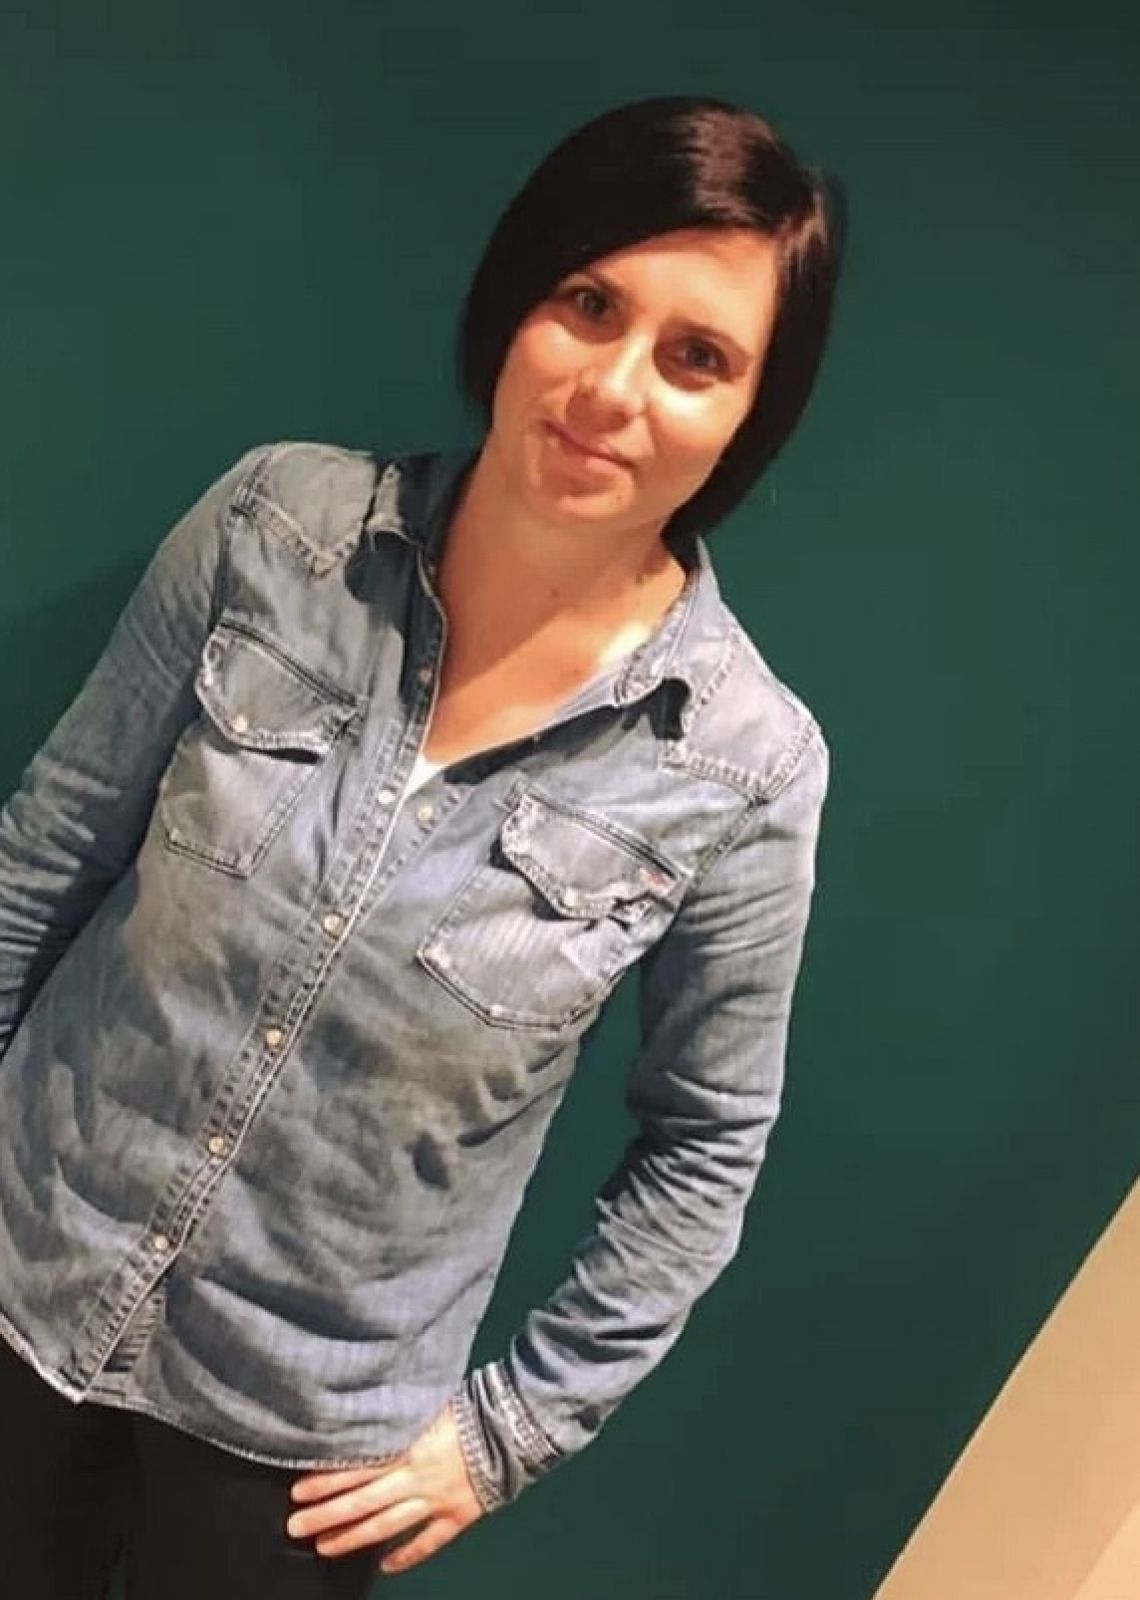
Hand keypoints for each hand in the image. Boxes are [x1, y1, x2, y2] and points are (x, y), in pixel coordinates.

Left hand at [286, 1401, 486, 1573]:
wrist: (514, 1427)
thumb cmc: (469, 1407)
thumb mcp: (428, 1405)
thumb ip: (399, 1421)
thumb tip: (366, 1418)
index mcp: (409, 1447)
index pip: (357, 1469)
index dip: (326, 1482)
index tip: (298, 1492)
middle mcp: (417, 1478)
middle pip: (364, 1502)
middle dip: (327, 1515)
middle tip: (296, 1526)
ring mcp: (437, 1501)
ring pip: (388, 1526)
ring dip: (354, 1538)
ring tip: (325, 1546)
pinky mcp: (458, 1516)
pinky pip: (428, 1541)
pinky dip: (406, 1555)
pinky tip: (385, 1567)